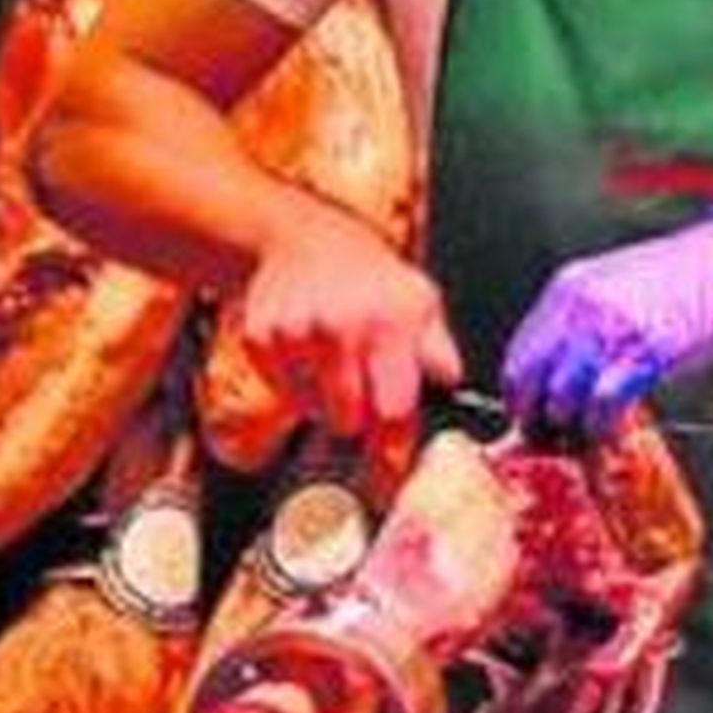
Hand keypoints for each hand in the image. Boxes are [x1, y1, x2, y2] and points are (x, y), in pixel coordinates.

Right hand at [240, 193, 460, 440]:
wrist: (304, 238)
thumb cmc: (369, 275)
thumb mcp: (419, 300)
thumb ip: (438, 350)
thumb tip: (450, 385)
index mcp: (389, 322)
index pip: (393, 410)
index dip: (392, 448)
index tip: (388, 473)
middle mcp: (341, 327)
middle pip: (349, 420)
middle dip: (360, 417)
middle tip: (363, 389)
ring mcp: (296, 332)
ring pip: (315, 411)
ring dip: (328, 401)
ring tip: (338, 362)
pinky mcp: (262, 337)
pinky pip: (284, 392)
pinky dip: (297, 384)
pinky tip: (308, 350)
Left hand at [501, 199, 712, 437]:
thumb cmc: (688, 275)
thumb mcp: (619, 286)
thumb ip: (586, 322)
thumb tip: (564, 375)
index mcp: (568, 287)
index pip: (520, 354)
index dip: (521, 396)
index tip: (532, 418)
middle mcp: (581, 306)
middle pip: (530, 380)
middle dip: (537, 419)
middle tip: (552, 442)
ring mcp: (611, 329)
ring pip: (562, 398)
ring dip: (571, 430)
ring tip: (585, 444)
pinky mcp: (645, 353)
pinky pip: (603, 405)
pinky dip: (603, 431)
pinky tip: (611, 438)